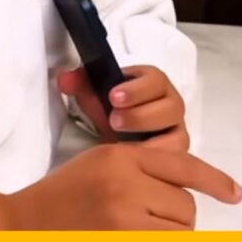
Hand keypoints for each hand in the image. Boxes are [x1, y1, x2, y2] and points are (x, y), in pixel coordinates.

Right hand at [0, 144, 241, 230]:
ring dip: (168, 236)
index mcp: (120, 155)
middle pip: (184, 204)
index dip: (214, 180)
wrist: (24, 221)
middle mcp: (125, 181)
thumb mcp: (101, 163)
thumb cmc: (63, 194)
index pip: (183, 166)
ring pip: (179, 230)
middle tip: (143, 219)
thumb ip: (140, 168)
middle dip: (174, 215)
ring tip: (137, 233)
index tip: (233, 193)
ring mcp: (123, 215)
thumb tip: (185, 190)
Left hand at [57, 64, 188, 150]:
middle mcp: (171, 106)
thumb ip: (79, 83)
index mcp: (154, 84)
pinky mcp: (176, 155)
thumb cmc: (110, 108)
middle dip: (140, 115)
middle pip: (171, 108)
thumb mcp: (94, 95)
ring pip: (177, 136)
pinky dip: (154, 161)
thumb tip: (65, 80)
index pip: (156, 80)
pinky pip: (174, 161)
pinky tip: (133, 161)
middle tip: (114, 121)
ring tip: (120, 143)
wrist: (115, 132)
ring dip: (148, 140)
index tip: (113, 96)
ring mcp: (176, 132)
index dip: (137, 88)